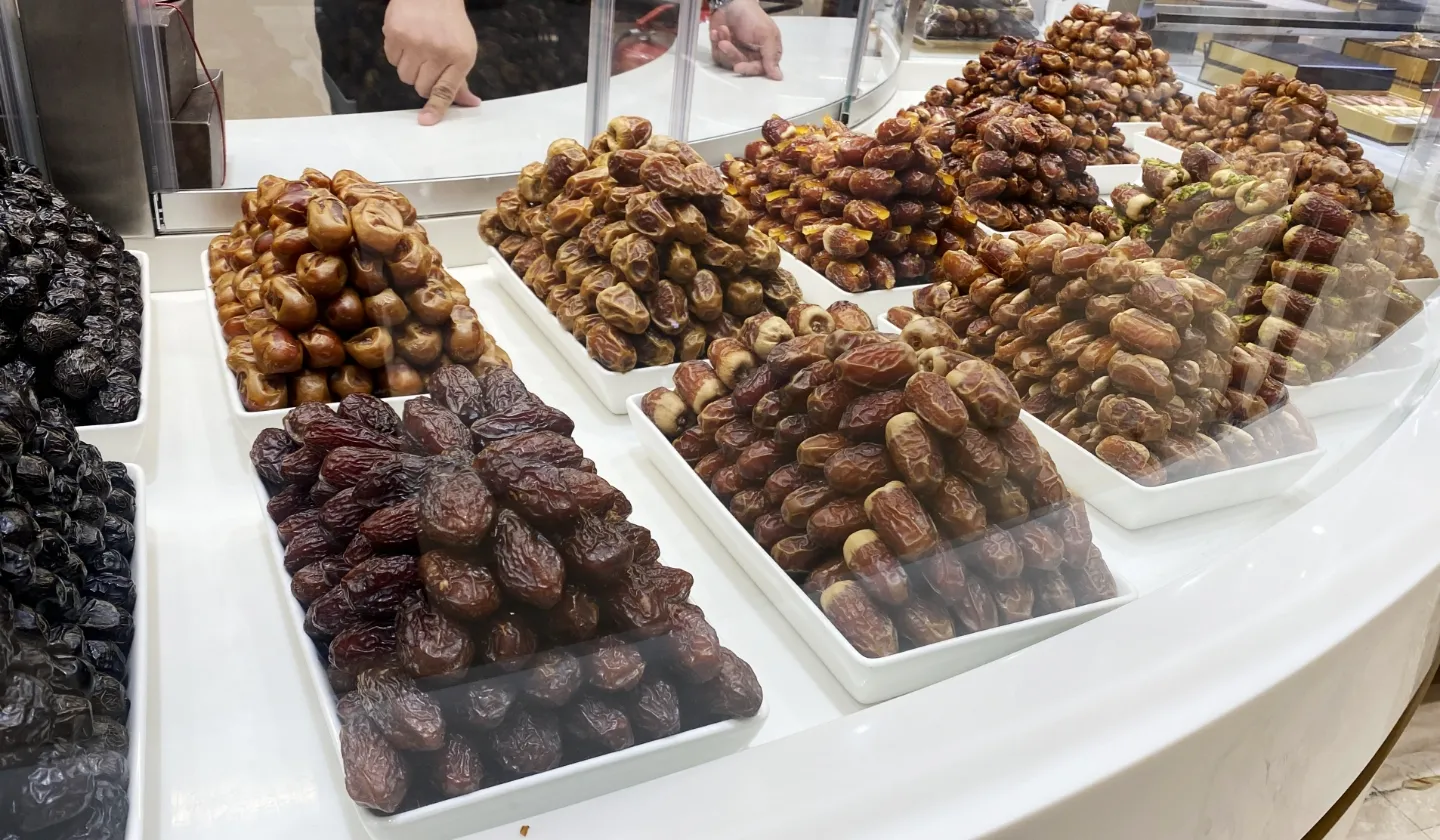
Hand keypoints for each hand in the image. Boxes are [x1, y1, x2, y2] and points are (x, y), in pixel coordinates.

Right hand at [383, 0, 482, 124]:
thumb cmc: (450, 23)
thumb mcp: (464, 50)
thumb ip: (461, 79)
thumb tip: (470, 103)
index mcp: (460, 57)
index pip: (446, 90)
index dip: (435, 108)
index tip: (426, 120)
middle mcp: (437, 51)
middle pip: (421, 87)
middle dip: (422, 81)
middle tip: (427, 64)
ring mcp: (414, 42)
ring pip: (404, 76)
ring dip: (409, 68)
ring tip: (417, 49)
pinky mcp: (394, 34)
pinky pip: (391, 59)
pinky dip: (397, 54)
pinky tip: (406, 39)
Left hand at [709, 0, 782, 80]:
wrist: (730, 2)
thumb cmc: (751, 15)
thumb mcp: (766, 34)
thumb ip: (770, 56)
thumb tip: (778, 77)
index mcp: (766, 52)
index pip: (760, 69)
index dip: (749, 69)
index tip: (739, 67)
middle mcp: (752, 55)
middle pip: (742, 66)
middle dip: (732, 54)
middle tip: (724, 43)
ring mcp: (737, 52)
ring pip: (729, 62)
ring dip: (724, 46)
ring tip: (722, 30)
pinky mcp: (723, 50)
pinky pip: (718, 56)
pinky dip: (716, 42)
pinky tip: (717, 32)